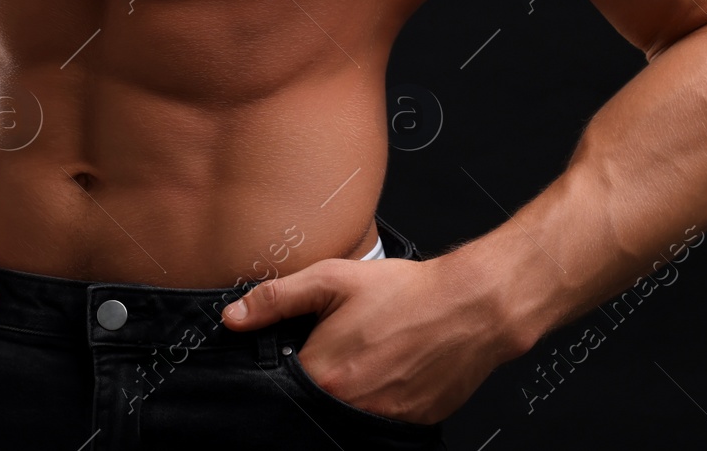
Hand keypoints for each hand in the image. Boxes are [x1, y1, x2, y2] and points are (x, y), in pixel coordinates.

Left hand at [218, 252, 527, 424]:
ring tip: (370, 358)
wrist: (472, 306)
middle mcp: (350, 407)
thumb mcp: (332, 279)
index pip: (284, 386)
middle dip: (321, 379)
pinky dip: (380, 401)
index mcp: (324, 375)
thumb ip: (277, 298)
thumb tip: (234, 318)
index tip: (304, 351)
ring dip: (351, 392)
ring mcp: (383, 421)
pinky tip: (392, 371)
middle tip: (345, 350)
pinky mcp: (411, 426)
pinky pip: (380, 422)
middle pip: (314, 403)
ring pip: (346, 415)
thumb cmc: (406, 291)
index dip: (290, 366)